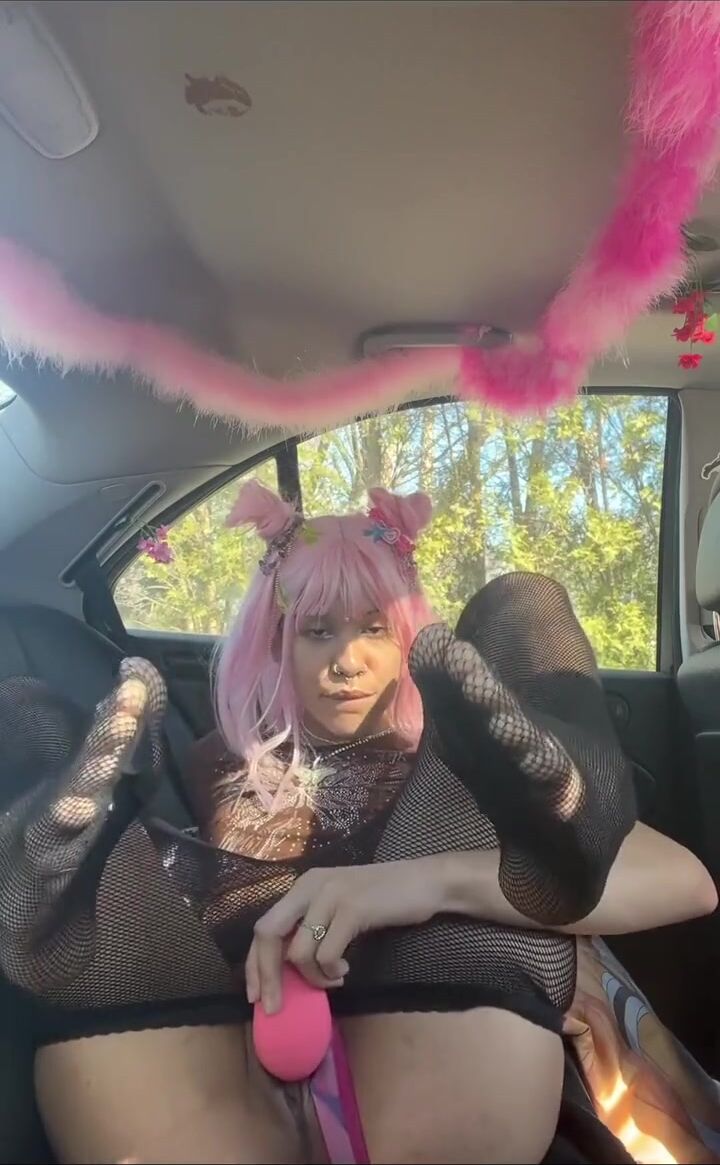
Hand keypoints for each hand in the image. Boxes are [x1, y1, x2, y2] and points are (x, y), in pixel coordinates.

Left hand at [245, 856, 448, 1013]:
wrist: (425, 881)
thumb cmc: (384, 898)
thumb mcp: (338, 906)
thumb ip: (313, 926)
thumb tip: (288, 967)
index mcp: (304, 886)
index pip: (264, 925)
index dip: (254, 963)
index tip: (256, 995)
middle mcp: (310, 886)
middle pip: (267, 934)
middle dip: (266, 975)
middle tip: (275, 1007)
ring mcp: (331, 895)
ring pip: (297, 952)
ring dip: (313, 977)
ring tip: (334, 978)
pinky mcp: (352, 909)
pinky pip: (326, 955)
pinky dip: (331, 971)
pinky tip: (346, 970)